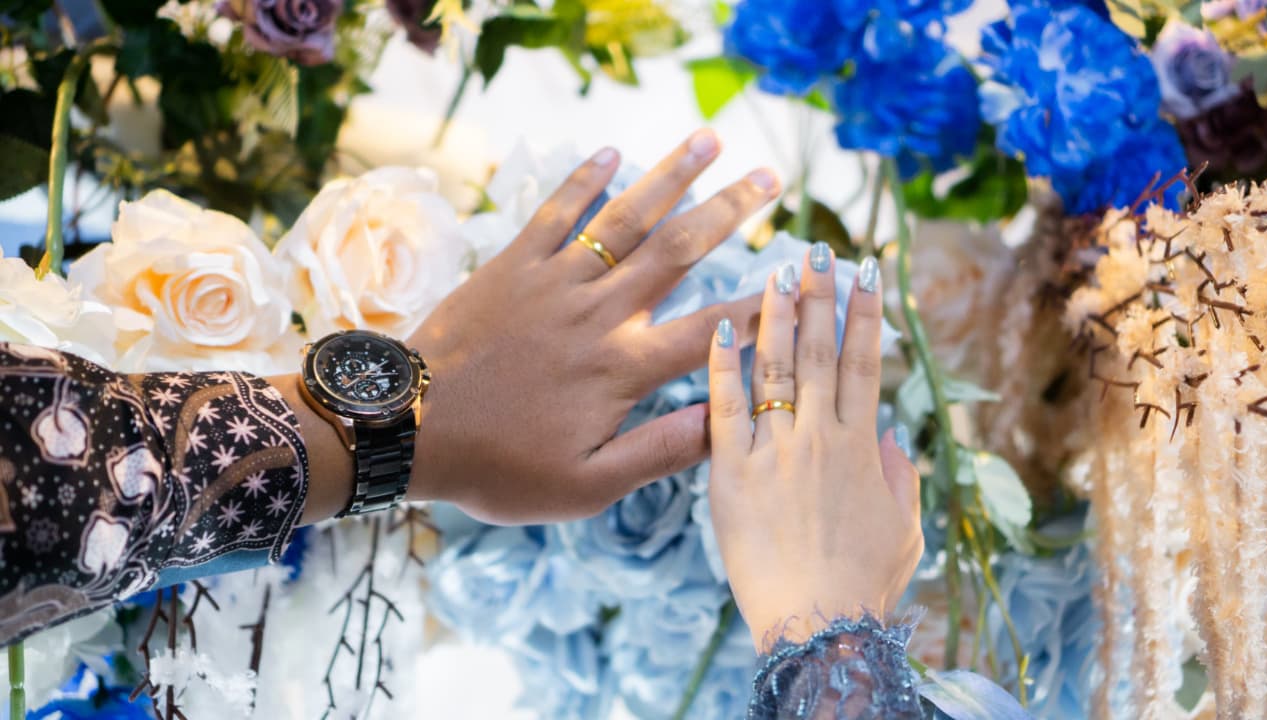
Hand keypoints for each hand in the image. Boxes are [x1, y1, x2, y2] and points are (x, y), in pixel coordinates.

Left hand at [407, 130, 778, 523]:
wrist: (407, 429)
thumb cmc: (499, 467)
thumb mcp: (586, 485)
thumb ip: (659, 452)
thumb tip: (726, 423)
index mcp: (622, 368)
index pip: (712, 330)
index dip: (763, 304)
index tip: (801, 277)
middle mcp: (597, 314)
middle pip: (677, 251)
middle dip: (730, 211)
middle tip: (771, 177)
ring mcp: (553, 283)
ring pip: (623, 220)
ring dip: (669, 175)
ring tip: (709, 139)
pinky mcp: (511, 266)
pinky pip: (554, 213)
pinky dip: (582, 181)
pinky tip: (611, 151)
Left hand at [706, 246, 922, 651]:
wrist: (817, 624)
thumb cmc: (864, 582)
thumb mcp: (905, 528)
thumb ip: (900, 475)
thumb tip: (892, 434)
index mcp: (861, 447)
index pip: (866, 363)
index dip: (867, 313)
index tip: (866, 271)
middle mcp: (819, 437)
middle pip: (822, 350)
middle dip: (821, 294)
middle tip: (817, 247)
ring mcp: (773, 452)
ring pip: (776, 368)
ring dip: (777, 314)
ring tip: (776, 267)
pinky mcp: (730, 474)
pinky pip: (724, 410)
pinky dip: (723, 367)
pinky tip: (721, 325)